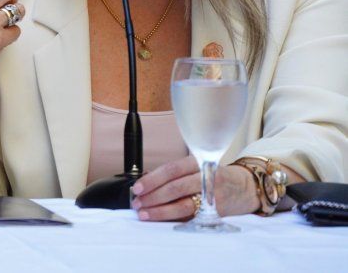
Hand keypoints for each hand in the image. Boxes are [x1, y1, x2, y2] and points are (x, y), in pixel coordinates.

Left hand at [130, 155, 258, 220]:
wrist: (247, 187)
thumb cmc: (215, 176)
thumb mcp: (198, 166)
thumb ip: (176, 174)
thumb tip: (147, 183)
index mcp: (198, 163)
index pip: (171, 169)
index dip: (152, 179)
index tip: (137, 188)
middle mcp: (206, 177)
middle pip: (175, 187)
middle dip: (153, 197)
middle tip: (137, 203)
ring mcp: (212, 196)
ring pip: (182, 205)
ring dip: (160, 211)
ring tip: (145, 214)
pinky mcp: (217, 212)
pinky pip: (192, 217)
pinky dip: (175, 220)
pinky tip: (163, 222)